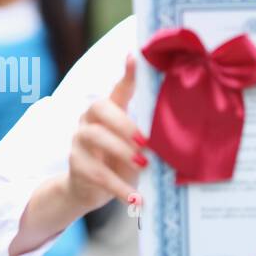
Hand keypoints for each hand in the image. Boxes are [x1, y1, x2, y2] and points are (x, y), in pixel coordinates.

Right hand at [64, 54, 150, 212]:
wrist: (87, 191)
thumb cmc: (118, 163)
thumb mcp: (135, 149)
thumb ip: (148, 139)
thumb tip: (180, 140)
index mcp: (108, 112)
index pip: (118, 89)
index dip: (127, 74)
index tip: (135, 57)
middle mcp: (89, 120)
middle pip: (99, 108)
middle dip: (124, 122)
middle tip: (146, 141)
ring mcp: (79, 141)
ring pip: (94, 137)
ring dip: (120, 150)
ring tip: (143, 165)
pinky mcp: (76, 165)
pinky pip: (96, 173)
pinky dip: (119, 187)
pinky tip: (135, 199)